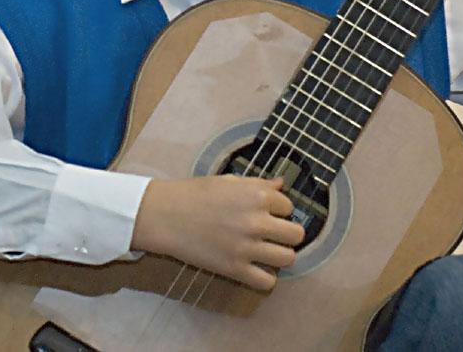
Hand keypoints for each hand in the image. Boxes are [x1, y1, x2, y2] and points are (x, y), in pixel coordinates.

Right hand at [131, 175, 304, 291]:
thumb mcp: (230, 181)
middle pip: (297, 235)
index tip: (268, 213)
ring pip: (288, 259)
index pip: (289, 207)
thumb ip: (259, 184)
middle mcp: (257, 221)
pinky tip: (256, 269)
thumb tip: (281, 185)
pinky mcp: (234, 269)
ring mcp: (247, 247)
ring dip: (281, 256)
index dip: (279, 210)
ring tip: (267, 252)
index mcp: (258, 196)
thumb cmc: (196, 194)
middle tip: (273, 235)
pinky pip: (267, 282)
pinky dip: (265, 278)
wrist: (166, 215)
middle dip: (288, 234)